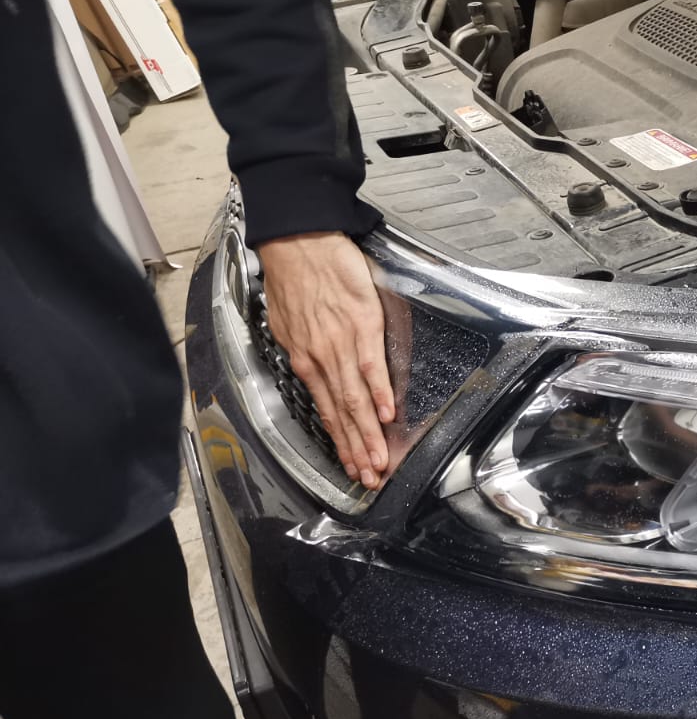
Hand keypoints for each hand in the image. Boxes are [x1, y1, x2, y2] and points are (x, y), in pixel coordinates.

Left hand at [256, 232, 394, 488]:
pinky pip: (370, 366)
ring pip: (355, 399)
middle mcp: (321, 358)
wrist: (299, 238)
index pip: (326, 410)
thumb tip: (318, 371)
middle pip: (342, 414)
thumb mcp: (288, 319)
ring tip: (380, 460)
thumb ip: (306, 349)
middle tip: (370, 479)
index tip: (350, 467)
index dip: (340, 442)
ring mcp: (341, 344)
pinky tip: (386, 414)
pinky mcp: (361, 325)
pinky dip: (377, 392)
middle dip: (357, 451)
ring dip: (368, 434)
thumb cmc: (295, 274)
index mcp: (305, 357)